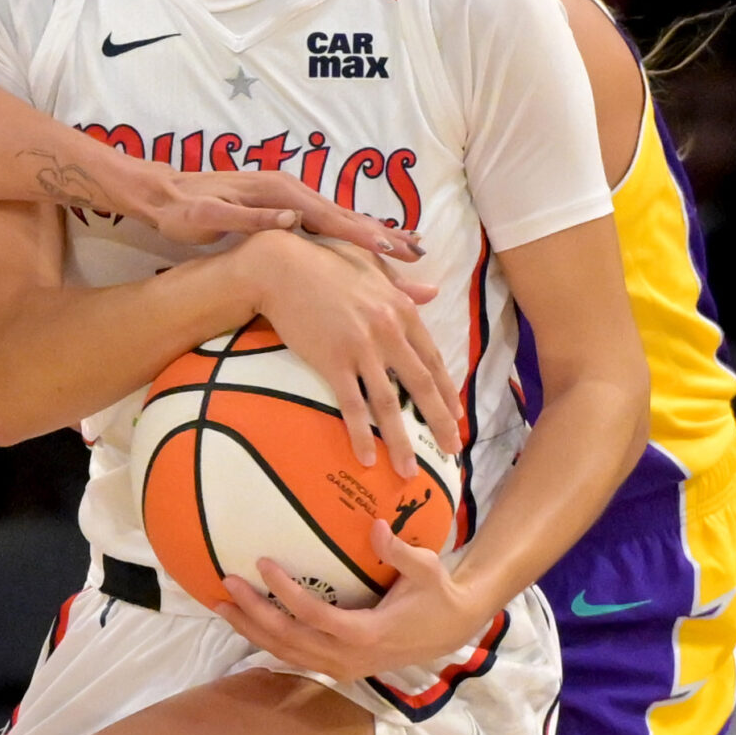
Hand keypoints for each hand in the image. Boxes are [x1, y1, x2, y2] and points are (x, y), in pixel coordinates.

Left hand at [119, 155, 427, 261]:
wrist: (162, 192)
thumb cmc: (181, 210)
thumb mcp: (208, 217)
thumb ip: (249, 218)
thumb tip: (291, 220)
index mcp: (277, 192)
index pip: (328, 216)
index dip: (361, 235)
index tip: (390, 250)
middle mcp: (289, 190)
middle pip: (345, 216)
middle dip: (383, 236)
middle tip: (419, 256)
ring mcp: (289, 197)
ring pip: (341, 220)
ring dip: (375, 236)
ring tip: (410, 252)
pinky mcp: (284, 206)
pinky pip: (327, 223)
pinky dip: (353, 234)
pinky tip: (370, 246)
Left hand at [216, 522, 497, 679]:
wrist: (453, 628)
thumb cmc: (438, 594)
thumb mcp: (428, 570)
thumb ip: (402, 553)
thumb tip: (377, 527)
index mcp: (368, 634)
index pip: (315, 616)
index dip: (285, 592)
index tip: (262, 563)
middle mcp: (350, 657)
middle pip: (290, 640)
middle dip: (254, 614)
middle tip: (226, 586)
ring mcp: (344, 667)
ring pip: (288, 654)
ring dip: (253, 631)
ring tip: (222, 606)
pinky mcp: (340, 668)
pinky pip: (296, 658)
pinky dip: (269, 642)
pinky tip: (246, 625)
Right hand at [237, 231, 459, 458]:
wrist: (281, 267)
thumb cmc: (325, 263)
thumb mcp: (373, 267)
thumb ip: (403, 285)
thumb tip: (433, 292)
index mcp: (402, 310)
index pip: (432, 360)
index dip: (445, 392)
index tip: (454, 417)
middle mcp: (389, 331)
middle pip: (421, 386)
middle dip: (438, 423)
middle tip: (451, 451)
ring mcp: (361, 349)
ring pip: (389, 404)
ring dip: (401, 441)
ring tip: (409, 471)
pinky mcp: (332, 362)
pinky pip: (352, 405)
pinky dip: (361, 434)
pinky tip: (367, 457)